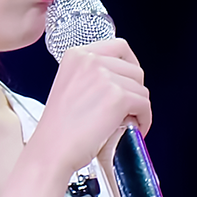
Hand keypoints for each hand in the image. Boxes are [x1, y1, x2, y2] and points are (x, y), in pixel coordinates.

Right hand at [31, 38, 150, 175]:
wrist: (52, 150)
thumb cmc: (58, 127)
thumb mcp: (70, 85)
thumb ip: (93, 75)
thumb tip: (123, 80)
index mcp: (76, 54)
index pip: (119, 46)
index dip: (130, 65)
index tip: (130, 81)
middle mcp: (90, 60)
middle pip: (134, 69)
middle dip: (134, 91)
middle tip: (127, 109)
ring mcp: (105, 77)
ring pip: (141, 88)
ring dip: (138, 107)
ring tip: (126, 122)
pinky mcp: (118, 97)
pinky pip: (144, 105)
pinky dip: (144, 119)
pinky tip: (132, 128)